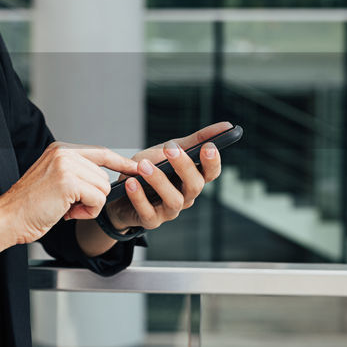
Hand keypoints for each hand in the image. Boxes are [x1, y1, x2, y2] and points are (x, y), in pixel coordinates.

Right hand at [0, 142, 141, 245]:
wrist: (9, 218)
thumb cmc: (29, 206)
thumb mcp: (54, 181)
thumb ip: (76, 174)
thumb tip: (104, 181)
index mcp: (61, 150)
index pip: (100, 152)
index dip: (120, 162)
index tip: (136, 167)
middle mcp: (64, 153)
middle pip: (103, 177)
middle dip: (92, 197)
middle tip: (69, 206)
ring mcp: (66, 165)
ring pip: (102, 189)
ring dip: (89, 206)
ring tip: (66, 209)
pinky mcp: (68, 182)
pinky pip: (97, 200)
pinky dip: (87, 212)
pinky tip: (67, 213)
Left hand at [103, 121, 231, 233]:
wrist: (119, 193)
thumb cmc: (148, 170)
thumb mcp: (167, 151)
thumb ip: (193, 141)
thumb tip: (226, 126)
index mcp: (192, 179)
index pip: (211, 173)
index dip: (212, 162)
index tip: (208, 146)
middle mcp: (185, 196)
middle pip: (195, 185)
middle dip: (184, 166)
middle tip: (169, 148)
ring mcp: (169, 211)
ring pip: (174, 200)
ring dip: (159, 181)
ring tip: (143, 165)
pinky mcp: (151, 221)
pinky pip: (148, 212)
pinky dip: (139, 197)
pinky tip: (131, 183)